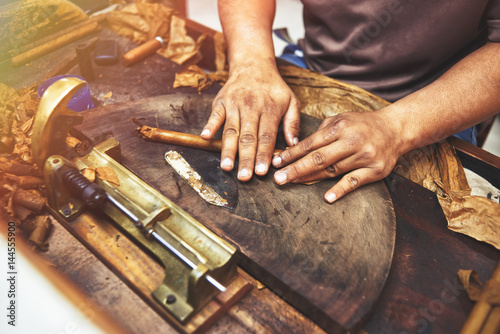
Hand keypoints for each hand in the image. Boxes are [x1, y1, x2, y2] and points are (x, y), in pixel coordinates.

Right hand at [201, 62, 300, 180]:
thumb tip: (293, 145)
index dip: (264, 155)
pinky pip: (215, 115)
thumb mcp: (291, 101)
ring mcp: (234, 104)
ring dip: (228, 149)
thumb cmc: (273, 88)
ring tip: (227, 167)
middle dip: (245, 158)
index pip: (266, 136)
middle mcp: (251, 107)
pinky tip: (206, 137)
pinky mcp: (221, 101)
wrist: (253, 64)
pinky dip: (209, 125)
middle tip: (244, 177)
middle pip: (248, 137)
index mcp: (270, 109)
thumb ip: (293, 123)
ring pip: (231, 130)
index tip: (262, 172)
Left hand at [272, 110, 401, 202]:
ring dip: (311, 178)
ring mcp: (364, 156)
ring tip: (293, 183)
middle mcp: (351, 141)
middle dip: (296, 168)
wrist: (396, 129)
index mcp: (340, 127)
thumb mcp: (341, 119)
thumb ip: (321, 131)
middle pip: (318, 158)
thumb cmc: (362, 125)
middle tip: (278, 178)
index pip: (311, 143)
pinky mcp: (375, 170)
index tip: (277, 162)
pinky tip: (327, 197)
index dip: (292, 153)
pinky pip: (354, 181)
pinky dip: (340, 189)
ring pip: (333, 170)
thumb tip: (298, 146)